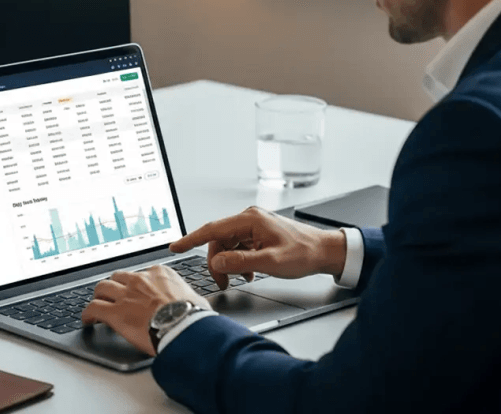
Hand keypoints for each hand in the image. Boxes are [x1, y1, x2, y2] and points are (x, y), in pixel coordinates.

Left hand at [80, 265, 210, 355]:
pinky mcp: (115, 312)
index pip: (141, 274)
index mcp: (160, 273)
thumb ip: (187, 296)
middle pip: (118, 277)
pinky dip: (88, 313)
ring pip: (102, 288)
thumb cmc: (193, 316)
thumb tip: (194, 304)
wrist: (184, 327)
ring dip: (99, 296)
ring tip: (98, 304)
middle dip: (114, 286)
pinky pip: (94, 308)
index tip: (135, 291)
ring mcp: (126, 295)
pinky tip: (88, 320)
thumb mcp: (195, 298)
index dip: (135, 284)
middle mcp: (140, 280)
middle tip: (113, 295)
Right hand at [170, 206, 346, 288]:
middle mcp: (249, 219)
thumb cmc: (304, 253)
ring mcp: (254, 226)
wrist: (325, 252)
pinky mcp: (258, 234)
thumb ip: (241, 262)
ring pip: (228, 245)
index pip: (212, 229)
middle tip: (223, 281)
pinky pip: (239, 247)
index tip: (175, 247)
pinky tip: (249, 272)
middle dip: (218, 262)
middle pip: (219, 240)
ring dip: (230, 263)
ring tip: (242, 278)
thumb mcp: (271, 262)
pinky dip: (239, 261)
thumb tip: (217, 261)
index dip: (191, 239)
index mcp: (250, 220)